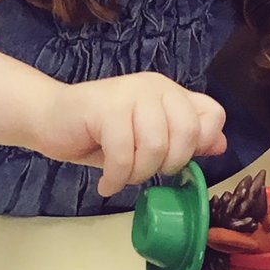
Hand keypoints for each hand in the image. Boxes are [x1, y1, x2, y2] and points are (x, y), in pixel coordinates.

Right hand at [45, 72, 226, 196]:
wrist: (48, 119)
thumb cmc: (98, 133)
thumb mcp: (146, 139)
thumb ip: (182, 139)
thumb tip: (221, 144)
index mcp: (170, 92)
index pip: (212, 115)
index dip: (201, 144)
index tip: (175, 159)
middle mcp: (155, 87)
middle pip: (188, 134)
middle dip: (166, 165)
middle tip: (141, 171)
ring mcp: (130, 94)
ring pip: (156, 147)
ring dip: (137, 173)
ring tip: (120, 175)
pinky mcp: (106, 107)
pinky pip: (124, 153)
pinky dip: (115, 177)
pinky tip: (106, 182)